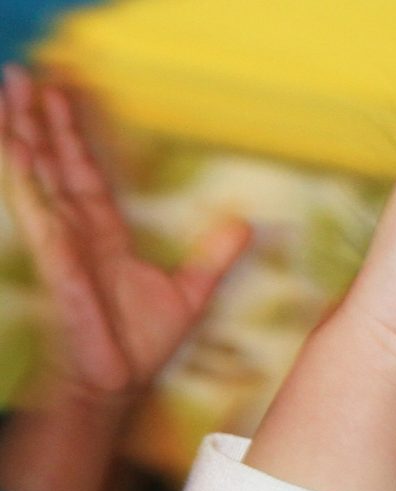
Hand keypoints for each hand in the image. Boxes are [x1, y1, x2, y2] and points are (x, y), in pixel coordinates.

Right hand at [0, 66, 249, 406]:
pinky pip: (37, 212)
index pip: (84, 171)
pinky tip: (16, 147)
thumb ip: (214, 257)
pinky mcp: (56, 262)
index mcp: (103, 233)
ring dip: (22, 134)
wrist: (116, 385)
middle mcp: (76, 232)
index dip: (73, 134)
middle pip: (54, 162)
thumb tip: (245, 224)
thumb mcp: (190, 293)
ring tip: (8, 91)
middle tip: (25, 73)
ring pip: (37, 176)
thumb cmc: (140, 346)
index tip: (63, 94)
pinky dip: (25, 178)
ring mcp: (61, 244)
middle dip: (39, 119)